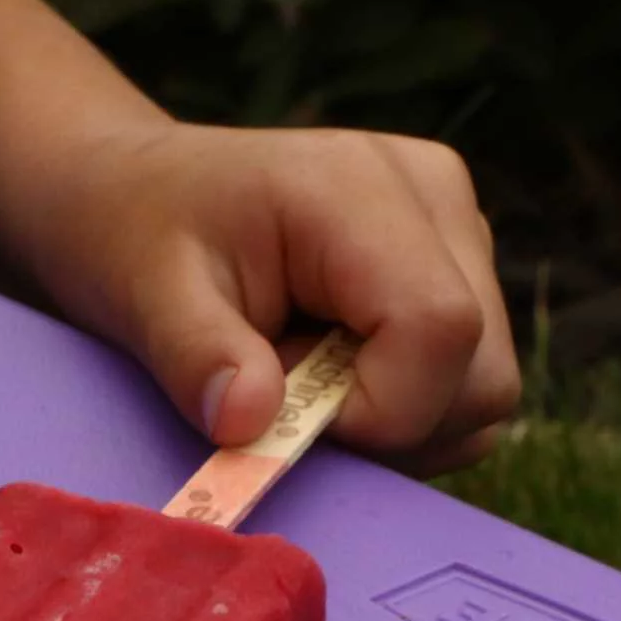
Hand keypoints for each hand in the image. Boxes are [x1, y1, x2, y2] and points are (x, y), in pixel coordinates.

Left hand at [0, 121, 521, 476]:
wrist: (137, 194)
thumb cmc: (137, 235)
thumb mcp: (144, 294)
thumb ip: (198, 357)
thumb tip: (250, 422)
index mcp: (365, 191)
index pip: (440, 331)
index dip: (376, 414)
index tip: (285, 416)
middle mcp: (438, 202)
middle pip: (483, 377)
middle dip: (391, 430)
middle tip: (288, 406)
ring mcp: (457, 235)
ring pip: (483, 393)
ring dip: (395, 426)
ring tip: (301, 380)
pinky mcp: (453, 272)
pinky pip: (463, 387)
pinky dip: (400, 413)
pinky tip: (328, 376)